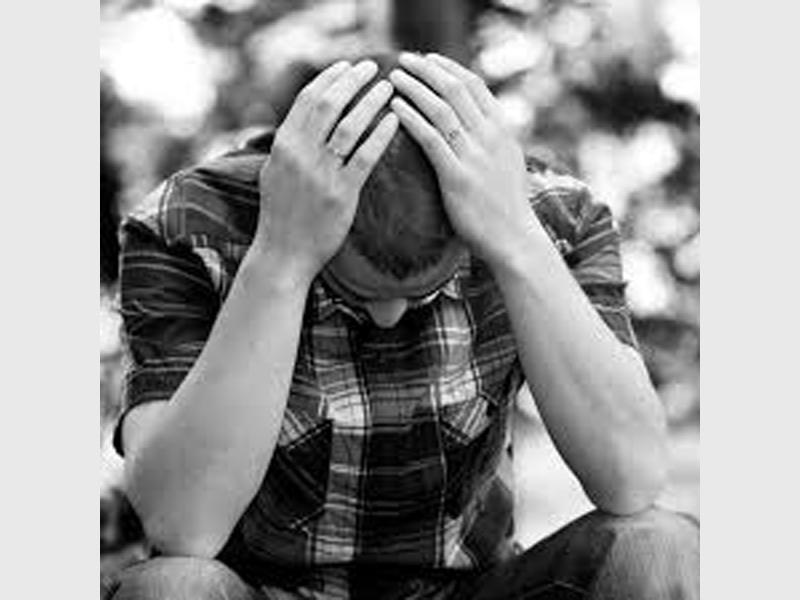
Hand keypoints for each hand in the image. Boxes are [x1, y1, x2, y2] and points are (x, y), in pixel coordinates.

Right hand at [256, 59, 397, 282]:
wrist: (283, 254)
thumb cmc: (281, 214)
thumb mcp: (274, 172)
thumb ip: (289, 145)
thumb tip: (304, 119)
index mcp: (283, 145)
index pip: (307, 99)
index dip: (330, 78)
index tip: (348, 65)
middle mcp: (299, 154)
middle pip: (329, 104)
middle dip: (352, 80)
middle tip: (372, 66)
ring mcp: (320, 174)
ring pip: (349, 125)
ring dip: (370, 102)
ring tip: (388, 87)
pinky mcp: (341, 194)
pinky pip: (365, 156)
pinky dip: (380, 134)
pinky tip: (395, 121)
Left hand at [389, 53, 542, 267]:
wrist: (514, 238)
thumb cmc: (506, 204)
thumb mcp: (508, 162)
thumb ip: (493, 138)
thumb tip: (475, 119)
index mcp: (503, 129)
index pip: (474, 85)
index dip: (448, 67)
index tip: (427, 58)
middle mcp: (491, 137)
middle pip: (455, 89)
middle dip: (426, 69)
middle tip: (403, 59)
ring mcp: (475, 156)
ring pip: (440, 109)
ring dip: (414, 88)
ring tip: (392, 77)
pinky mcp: (457, 177)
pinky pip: (430, 138)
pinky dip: (410, 118)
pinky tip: (395, 108)